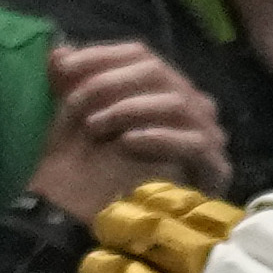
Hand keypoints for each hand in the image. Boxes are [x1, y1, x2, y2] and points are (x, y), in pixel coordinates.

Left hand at [35, 40, 227, 214]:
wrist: (107, 222)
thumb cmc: (91, 166)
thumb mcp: (75, 117)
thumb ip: (69, 83)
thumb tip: (57, 50)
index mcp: (162, 87)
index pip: (139, 53)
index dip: (101, 55)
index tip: (62, 67)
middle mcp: (189, 103)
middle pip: (158, 71)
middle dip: (111, 83)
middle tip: (78, 103)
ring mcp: (206, 134)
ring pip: (176, 102)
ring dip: (129, 108)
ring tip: (95, 126)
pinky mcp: (214, 167)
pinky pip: (195, 142)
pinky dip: (160, 137)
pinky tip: (128, 143)